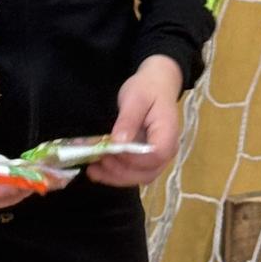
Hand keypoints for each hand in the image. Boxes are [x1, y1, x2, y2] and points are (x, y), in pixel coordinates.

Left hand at [88, 53, 181, 186]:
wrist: (155, 84)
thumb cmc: (147, 89)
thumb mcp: (135, 98)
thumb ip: (128, 120)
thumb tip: (119, 143)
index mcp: (168, 134)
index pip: (155, 156)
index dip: (133, 159)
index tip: (112, 150)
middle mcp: (166, 151)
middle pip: (147, 173)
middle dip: (120, 172)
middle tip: (97, 161)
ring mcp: (156, 157)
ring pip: (139, 177)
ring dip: (115, 177)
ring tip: (92, 169)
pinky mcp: (145, 158)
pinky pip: (133, 172)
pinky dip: (114, 174)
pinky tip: (96, 170)